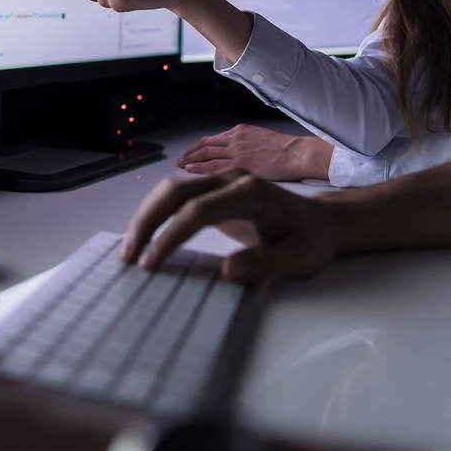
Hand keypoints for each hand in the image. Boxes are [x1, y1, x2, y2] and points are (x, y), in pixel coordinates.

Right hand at [121, 169, 343, 282]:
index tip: (153, 263)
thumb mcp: (297, 259)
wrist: (321, 221)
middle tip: (129, 257)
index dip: (172, 235)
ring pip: (171, 188)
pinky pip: (177, 195)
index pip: (199, 209)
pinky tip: (144, 236)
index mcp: (251, 193)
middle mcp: (231, 179)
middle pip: (176, 190)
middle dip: (147, 221)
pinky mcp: (213, 189)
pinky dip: (156, 213)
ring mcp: (221, 180)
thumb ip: (264, 263)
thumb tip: (227, 271)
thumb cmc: (310, 241)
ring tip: (129, 250)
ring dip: (146, 216)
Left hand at [179, 125, 333, 180]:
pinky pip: (212, 165)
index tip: (192, 153)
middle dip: (191, 153)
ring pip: (205, 154)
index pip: (214, 139)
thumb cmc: (288, 151)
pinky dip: (198, 168)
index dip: (200, 147)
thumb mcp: (264, 140)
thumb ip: (248, 146)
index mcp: (241, 131)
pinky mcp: (239, 163)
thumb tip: (243, 156)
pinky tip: (189, 171)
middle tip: (180, 160)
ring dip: (190, 160)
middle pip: (205, 145)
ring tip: (180, 166)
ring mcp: (236, 150)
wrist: (298, 153)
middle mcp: (235, 138)